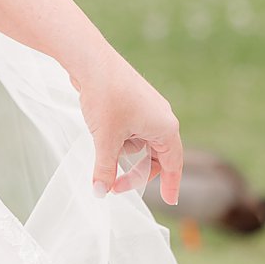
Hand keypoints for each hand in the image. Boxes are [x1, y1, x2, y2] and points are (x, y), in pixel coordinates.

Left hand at [67, 46, 182, 206]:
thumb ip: (105, 168)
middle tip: (114, 187)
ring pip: (140, 144)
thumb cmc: (105, 97)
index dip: (171, 185)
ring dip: (122, 152)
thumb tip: (100, 192)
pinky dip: (118, 138)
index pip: (173, 165)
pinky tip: (101, 130)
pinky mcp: (135, 102)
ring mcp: (149, 108)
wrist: (91, 61)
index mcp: (165, 128)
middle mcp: (162, 118)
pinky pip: (131, 130)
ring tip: (103, 143)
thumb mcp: (105, 139)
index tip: (171, 202)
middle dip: (135, 173)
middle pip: (155, 157)